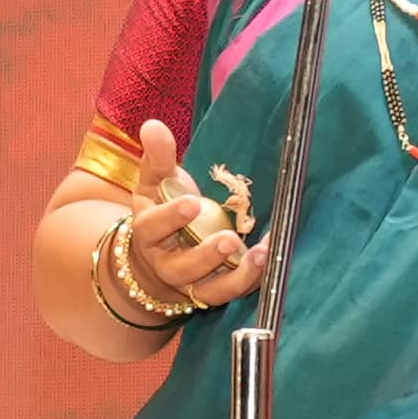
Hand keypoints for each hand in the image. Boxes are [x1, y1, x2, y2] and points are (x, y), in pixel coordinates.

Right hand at [102, 118, 268, 318]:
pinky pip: (233, 292)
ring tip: (259, 253)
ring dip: (238, 275)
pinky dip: (253, 278)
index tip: (192, 202)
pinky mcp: (213, 293)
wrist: (154, 260)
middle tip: (228, 238)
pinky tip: (269, 256)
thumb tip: (152, 125)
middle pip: (183, 267)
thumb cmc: (159, 212)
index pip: (154, 227)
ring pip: (211, 289)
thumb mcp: (154, 183)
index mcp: (148, 233)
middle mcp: (167, 265)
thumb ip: (158, 157)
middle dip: (206, 255)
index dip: (171, 217)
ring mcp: (191, 284)